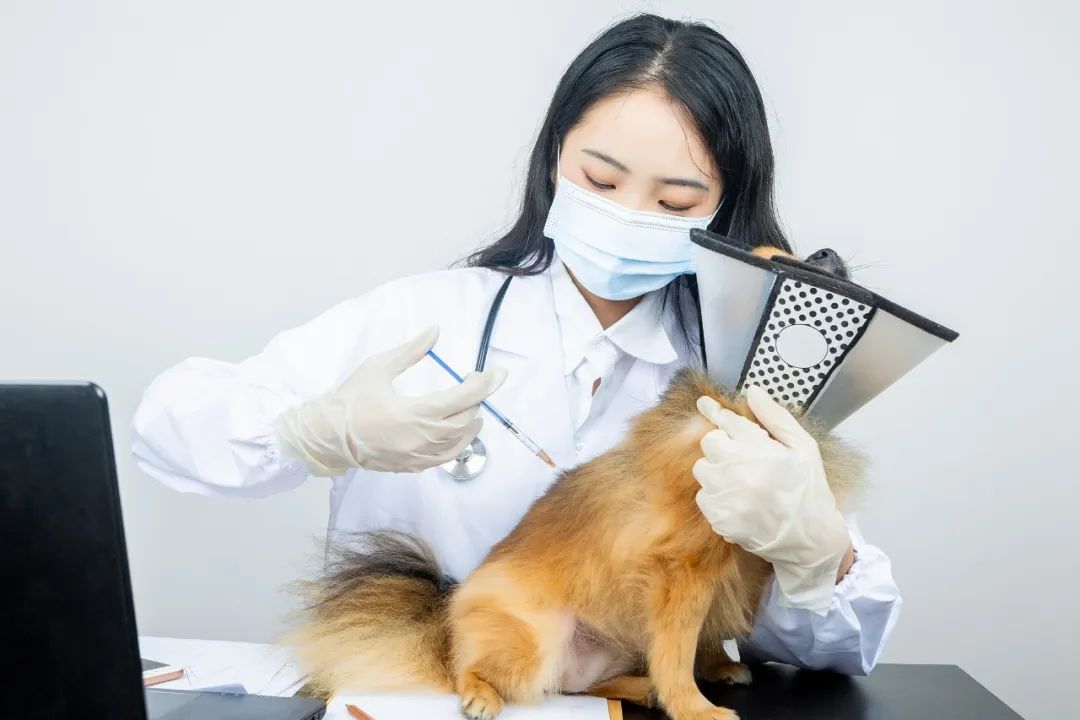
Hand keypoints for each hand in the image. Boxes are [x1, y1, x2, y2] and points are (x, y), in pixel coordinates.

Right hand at [276, 325, 507, 474]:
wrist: (327, 436)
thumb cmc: (351, 401)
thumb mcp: (379, 367)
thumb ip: (411, 350)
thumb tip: (435, 331)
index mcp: (415, 412)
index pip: (463, 398)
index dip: (485, 384)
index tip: (497, 373)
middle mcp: (422, 437)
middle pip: (467, 420)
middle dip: (478, 399)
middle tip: (477, 382)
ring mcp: (419, 455)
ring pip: (461, 442)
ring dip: (472, 422)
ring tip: (472, 407)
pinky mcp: (413, 465)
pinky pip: (447, 457)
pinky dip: (459, 442)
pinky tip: (457, 431)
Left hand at [692, 384, 850, 613]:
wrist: (810, 540)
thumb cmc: (808, 489)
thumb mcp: (804, 448)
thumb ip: (775, 418)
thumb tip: (752, 391)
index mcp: (758, 448)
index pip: (725, 421)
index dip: (714, 411)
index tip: (704, 404)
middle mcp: (736, 469)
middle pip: (709, 443)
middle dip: (723, 446)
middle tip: (743, 457)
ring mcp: (724, 495)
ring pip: (702, 469)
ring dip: (717, 471)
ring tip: (742, 481)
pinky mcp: (718, 518)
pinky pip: (703, 496)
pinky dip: (716, 496)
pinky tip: (738, 502)